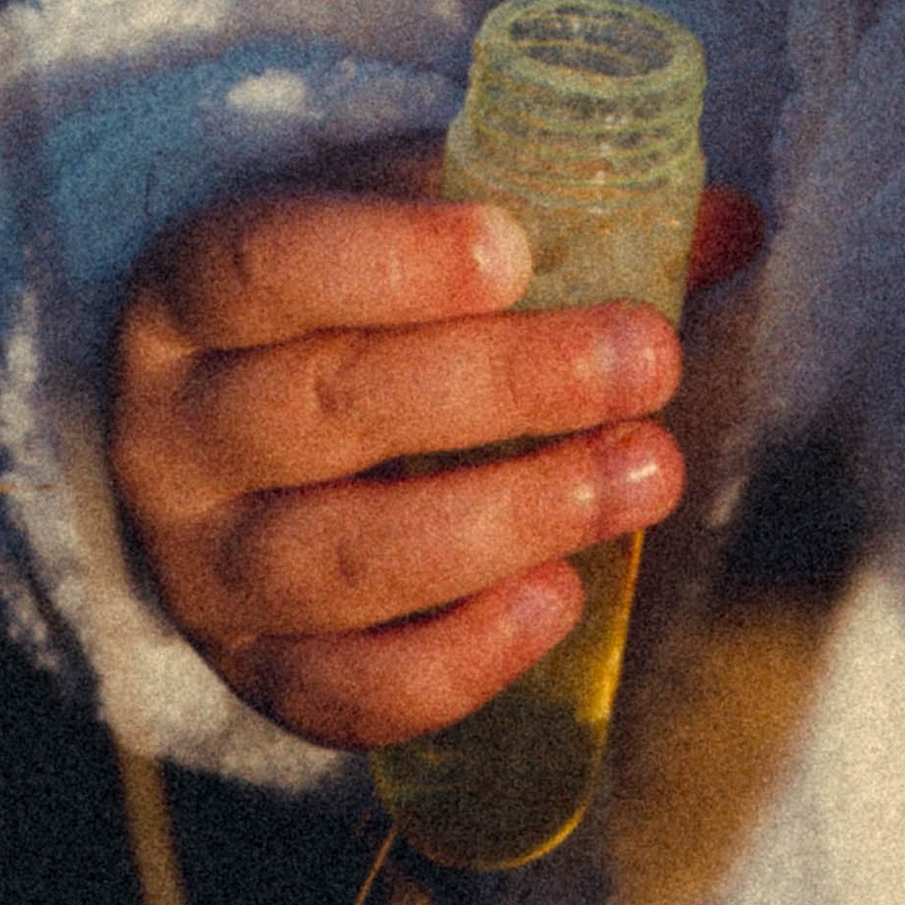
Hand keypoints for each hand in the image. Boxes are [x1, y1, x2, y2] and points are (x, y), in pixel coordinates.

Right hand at [108, 143, 763, 749]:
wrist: (235, 429)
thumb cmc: (350, 305)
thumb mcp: (414, 227)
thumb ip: (553, 213)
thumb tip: (730, 223)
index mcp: (192, 288)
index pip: (267, 264)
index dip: (387, 259)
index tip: (515, 251)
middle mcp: (173, 430)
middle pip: (329, 405)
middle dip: (505, 385)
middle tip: (646, 361)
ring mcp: (203, 565)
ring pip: (346, 556)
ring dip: (513, 516)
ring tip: (645, 472)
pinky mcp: (252, 672)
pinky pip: (346, 691)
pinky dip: (457, 658)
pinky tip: (560, 599)